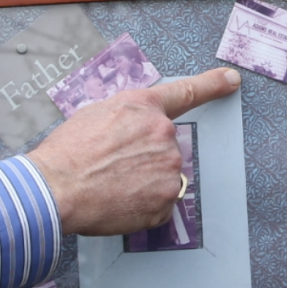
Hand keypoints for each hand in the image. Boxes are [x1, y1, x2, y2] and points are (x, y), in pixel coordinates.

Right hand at [26, 68, 238, 236]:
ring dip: (143, 183)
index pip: (186, 92)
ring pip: (162, 177)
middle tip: (112, 167)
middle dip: (144, 158)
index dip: (212, 85)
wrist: (55, 188)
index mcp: (144, 108)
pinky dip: (142, 207)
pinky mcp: (165, 200)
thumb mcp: (96, 115)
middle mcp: (163, 134)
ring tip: (111, 185)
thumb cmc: (67, 153)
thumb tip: (136, 134)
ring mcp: (168, 168)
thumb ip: (128, 119)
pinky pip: (159, 204)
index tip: (231, 80)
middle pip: (165, 148)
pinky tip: (118, 201)